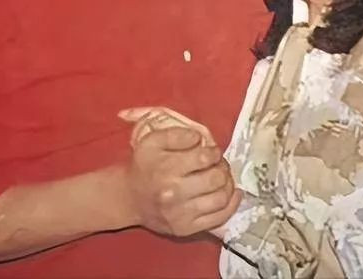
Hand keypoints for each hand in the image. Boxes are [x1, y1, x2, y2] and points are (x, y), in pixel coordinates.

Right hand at [118, 110, 240, 236]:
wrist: (129, 198)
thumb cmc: (143, 165)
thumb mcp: (152, 141)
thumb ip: (177, 134)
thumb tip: (200, 138)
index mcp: (167, 168)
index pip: (205, 158)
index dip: (214, 152)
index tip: (212, 151)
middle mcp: (174, 193)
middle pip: (216, 179)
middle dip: (223, 167)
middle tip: (219, 164)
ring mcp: (182, 214)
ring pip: (221, 199)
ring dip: (228, 185)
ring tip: (223, 177)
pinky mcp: (187, 229)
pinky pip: (219, 219)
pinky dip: (231, 205)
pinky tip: (232, 194)